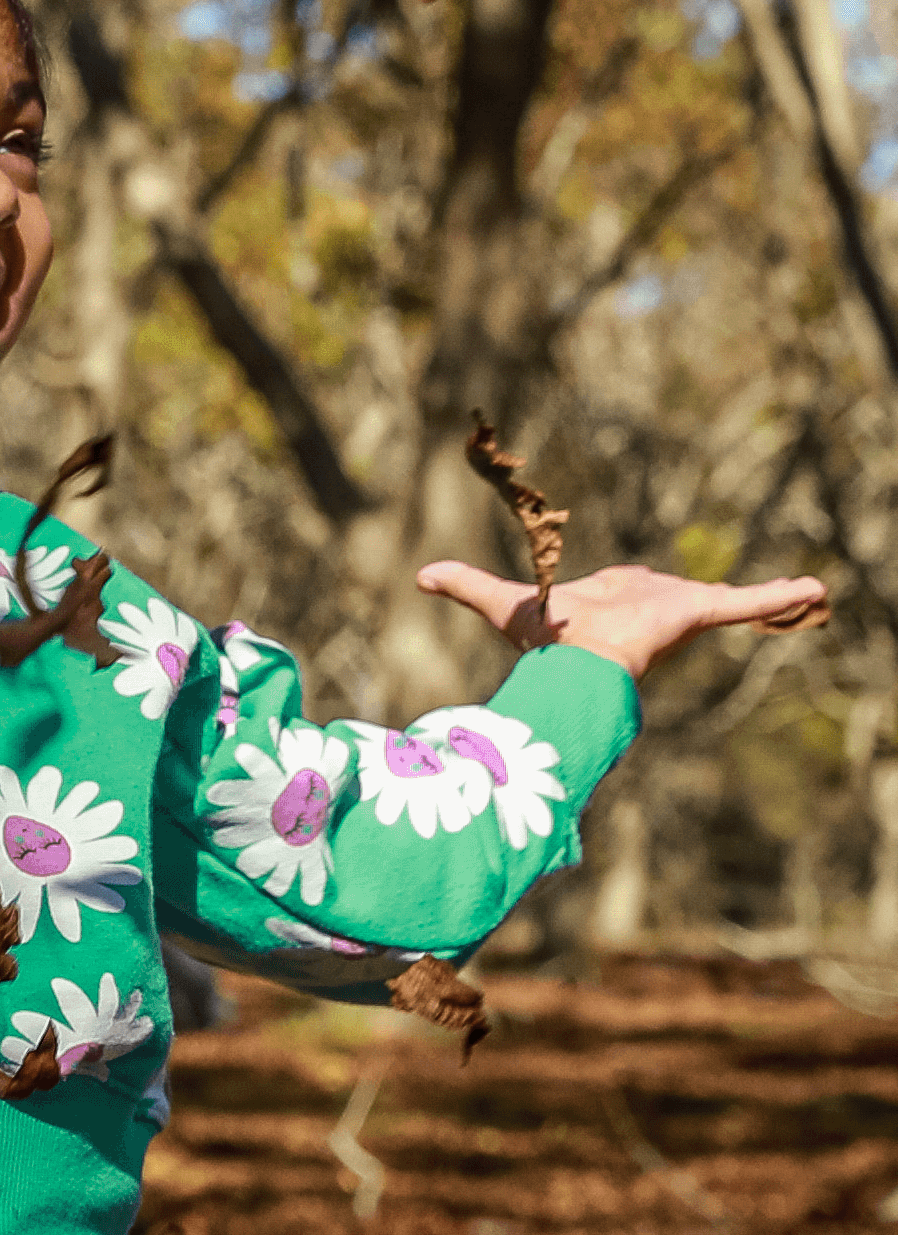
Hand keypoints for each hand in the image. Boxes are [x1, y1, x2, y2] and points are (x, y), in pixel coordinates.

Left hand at [418, 557, 829, 681]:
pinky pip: (748, 601)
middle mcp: (651, 605)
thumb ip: (465, 584)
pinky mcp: (700, 609)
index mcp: (616, 604)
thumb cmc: (547, 638)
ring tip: (812, 596)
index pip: (633, 595)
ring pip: (731, 602)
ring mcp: (678, 608)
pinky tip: (816, 591)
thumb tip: (418, 574)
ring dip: (768, 600)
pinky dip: (780, 595)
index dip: (639, 593)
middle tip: (737, 597)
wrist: (583, 661)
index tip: (643, 591)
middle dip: (715, 600)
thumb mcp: (504, 599)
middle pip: (688, 598)